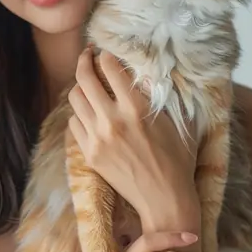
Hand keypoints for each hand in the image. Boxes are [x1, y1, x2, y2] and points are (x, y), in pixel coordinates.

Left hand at [68, 49, 197, 230]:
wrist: (164, 199)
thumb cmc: (177, 160)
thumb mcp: (178, 121)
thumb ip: (161, 95)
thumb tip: (146, 73)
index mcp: (136, 108)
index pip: (111, 68)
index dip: (106, 55)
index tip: (106, 52)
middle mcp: (112, 120)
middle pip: (84, 79)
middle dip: (84, 61)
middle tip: (88, 56)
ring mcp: (97, 138)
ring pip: (75, 99)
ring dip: (79, 87)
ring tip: (87, 83)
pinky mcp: (89, 154)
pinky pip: (74, 123)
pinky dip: (79, 113)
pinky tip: (89, 112)